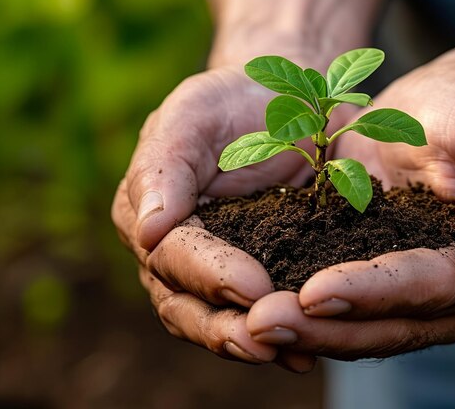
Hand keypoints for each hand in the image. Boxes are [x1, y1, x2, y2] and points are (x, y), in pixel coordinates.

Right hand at [111, 66, 317, 370]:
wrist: (284, 103)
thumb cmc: (231, 99)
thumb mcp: (194, 113)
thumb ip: (164, 167)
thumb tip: (145, 232)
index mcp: (149, 214)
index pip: (172, 255)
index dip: (209, 274)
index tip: (252, 287)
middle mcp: (175, 253)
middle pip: (188, 305)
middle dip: (225, 328)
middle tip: (265, 343)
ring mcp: (216, 269)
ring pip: (222, 318)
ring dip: (254, 341)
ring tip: (292, 355)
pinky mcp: (260, 272)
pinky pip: (263, 309)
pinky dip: (284, 333)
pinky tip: (310, 351)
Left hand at [245, 59, 454, 359]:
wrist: (448, 100)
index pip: (429, 288)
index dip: (373, 294)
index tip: (314, 293)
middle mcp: (453, 291)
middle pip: (389, 323)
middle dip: (326, 327)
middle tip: (262, 323)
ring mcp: (411, 287)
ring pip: (360, 324)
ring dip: (307, 328)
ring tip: (253, 323)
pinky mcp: (374, 268)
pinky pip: (340, 299)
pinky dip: (304, 310)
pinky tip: (258, 309)